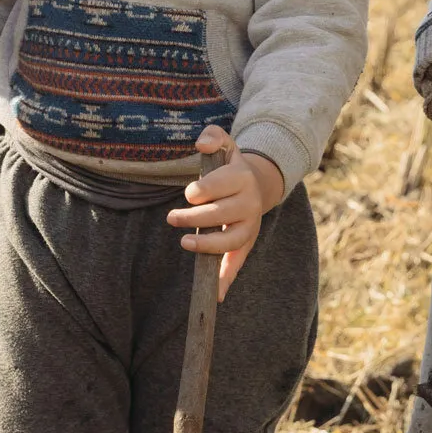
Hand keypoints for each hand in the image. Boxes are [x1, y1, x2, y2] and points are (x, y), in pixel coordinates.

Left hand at [165, 125, 285, 297]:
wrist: (258, 183)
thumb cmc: (230, 166)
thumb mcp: (225, 144)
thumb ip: (212, 137)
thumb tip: (201, 144)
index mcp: (242, 178)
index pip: (219, 186)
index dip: (200, 191)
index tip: (189, 194)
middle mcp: (249, 203)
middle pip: (221, 214)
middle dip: (195, 218)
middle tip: (173, 218)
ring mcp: (250, 225)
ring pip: (231, 240)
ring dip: (208, 246)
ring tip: (185, 243)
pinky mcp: (246, 241)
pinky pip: (237, 262)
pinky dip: (226, 279)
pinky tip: (215, 295)